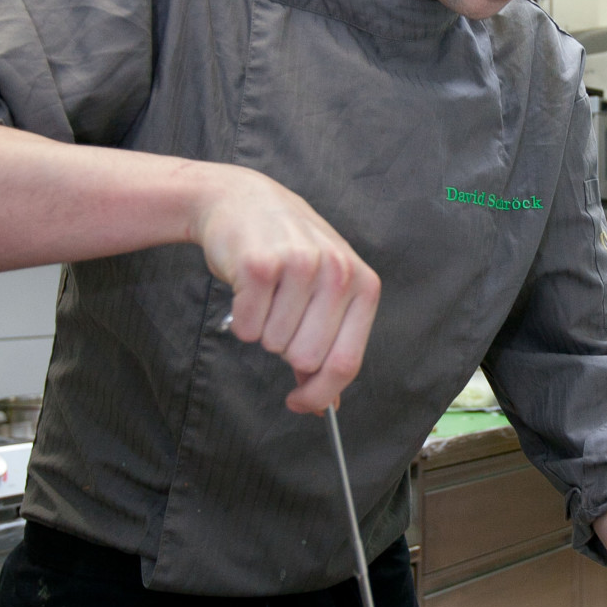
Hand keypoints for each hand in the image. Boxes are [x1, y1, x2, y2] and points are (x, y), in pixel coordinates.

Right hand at [191, 165, 380, 413]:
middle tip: (280, 314)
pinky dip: (242, 319)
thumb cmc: (288, 252)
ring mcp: (300, 265)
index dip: (320, 394)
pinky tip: (248, 289)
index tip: (300, 403)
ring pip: (274, 345)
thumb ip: (329, 346)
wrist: (243, 201)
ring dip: (263, 330)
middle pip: (306, 359)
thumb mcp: (324, 291)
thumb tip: (327, 405)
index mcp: (363, 285)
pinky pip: (247, 328)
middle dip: (285, 349)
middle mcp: (338, 272)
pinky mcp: (260, 265)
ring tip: (267, 294)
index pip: (346, 362)